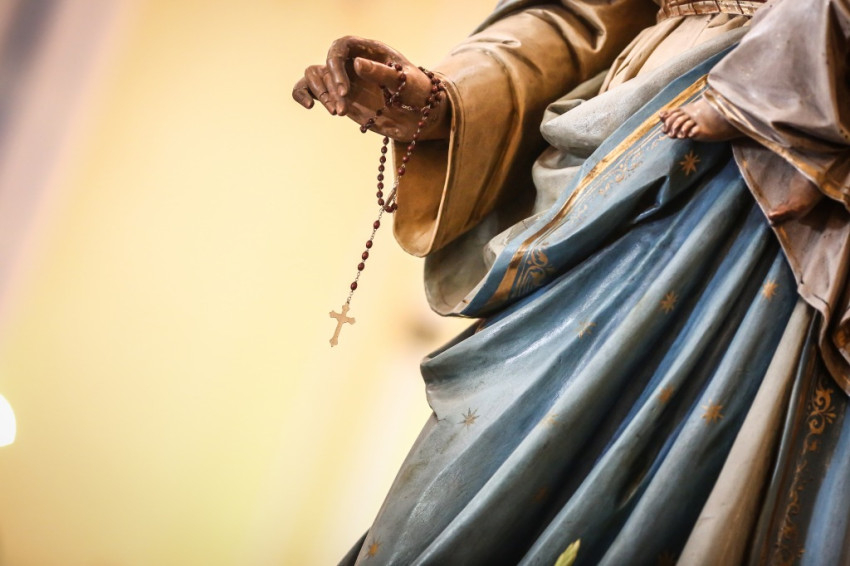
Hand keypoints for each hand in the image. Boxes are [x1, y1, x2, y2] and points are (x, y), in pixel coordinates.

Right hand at [292, 36, 449, 141]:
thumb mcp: (406, 82)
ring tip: (338, 113)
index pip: (341, 46)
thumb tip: (357, 64)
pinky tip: (309, 106)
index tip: (343, 91)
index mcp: (368, 50)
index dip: (336, 66)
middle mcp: (352, 61)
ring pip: (314, 76)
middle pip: (326, 64)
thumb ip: (383, 73)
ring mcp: (343, 78)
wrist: (422, 114)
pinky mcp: (337, 96)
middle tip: (342, 110)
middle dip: (329, 87)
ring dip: (320, 94)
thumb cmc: (419, 92)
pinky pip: (311, 90)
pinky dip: (303, 94)